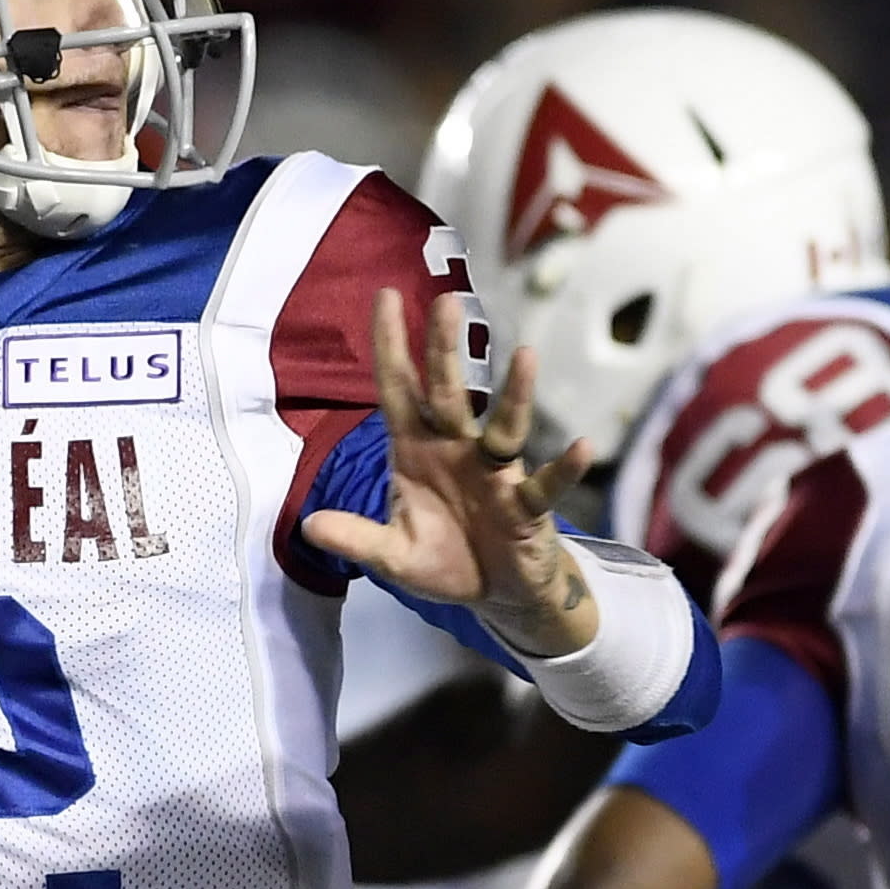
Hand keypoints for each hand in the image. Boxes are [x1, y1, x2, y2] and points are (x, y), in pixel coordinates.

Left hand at [300, 290, 595, 655]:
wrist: (496, 594)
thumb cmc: (445, 559)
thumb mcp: (392, 556)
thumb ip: (356, 539)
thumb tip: (308, 525)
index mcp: (416, 452)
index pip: (398, 390)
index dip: (390, 347)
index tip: (384, 294)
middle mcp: (456, 450)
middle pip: (448, 394)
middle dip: (445, 351)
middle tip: (448, 300)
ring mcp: (495, 474)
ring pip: (505, 427)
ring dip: (514, 394)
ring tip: (526, 355)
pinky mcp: (527, 507)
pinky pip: (544, 485)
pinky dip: (563, 468)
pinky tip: (581, 447)